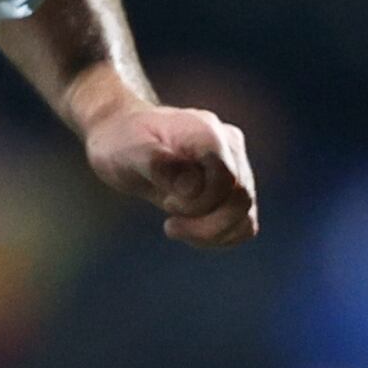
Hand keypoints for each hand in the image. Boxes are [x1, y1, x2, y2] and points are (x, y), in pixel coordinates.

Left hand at [84, 99, 258, 245]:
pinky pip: (244, 224)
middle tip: (169, 220)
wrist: (123, 137)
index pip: (227, 178)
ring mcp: (236, 167)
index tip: (167, 202)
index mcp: (206, 131)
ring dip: (211, 233)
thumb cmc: (123, 142)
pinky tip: (190, 229)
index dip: (200, 202)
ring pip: (245, 217)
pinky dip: (219, 236)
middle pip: (241, 200)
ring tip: (176, 225)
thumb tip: (193, 188)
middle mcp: (229, 146)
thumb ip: (161, 166)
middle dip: (204, 224)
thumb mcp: (130, 152)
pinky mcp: (234, 188)